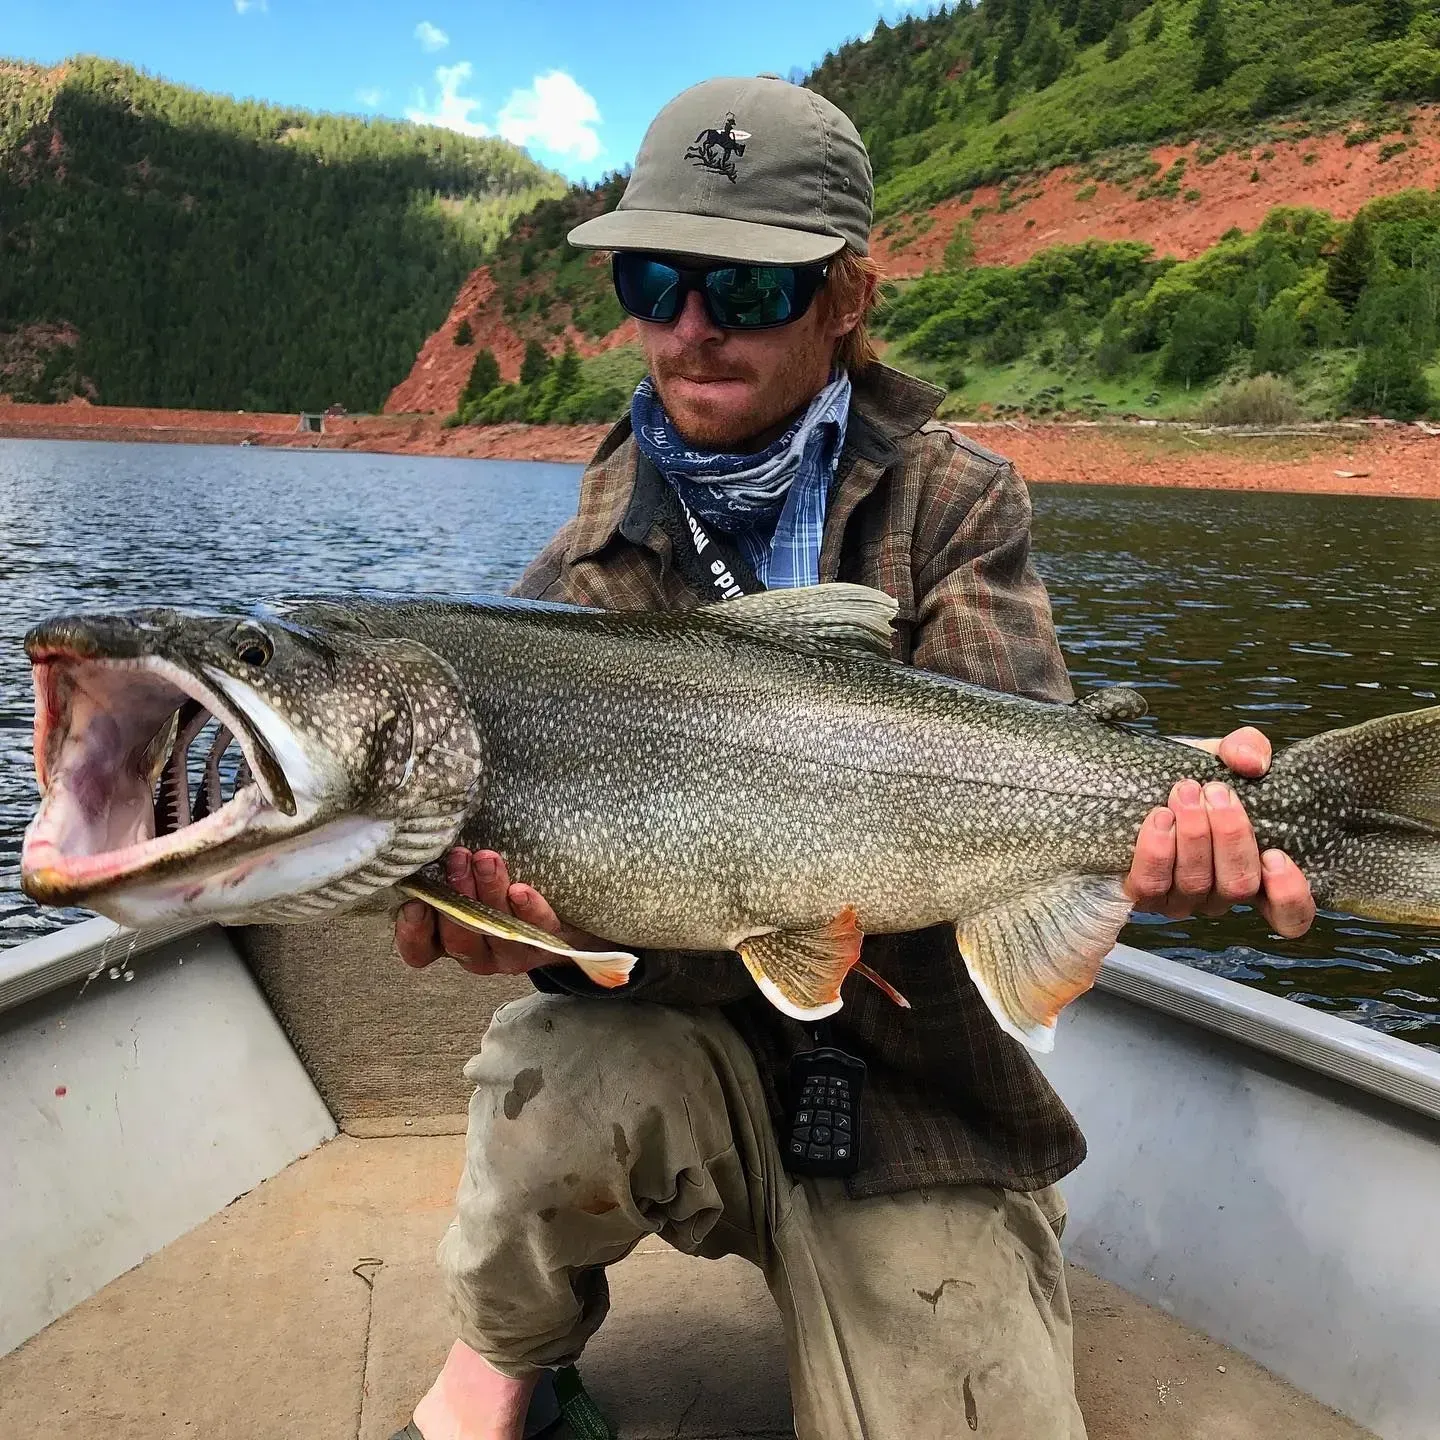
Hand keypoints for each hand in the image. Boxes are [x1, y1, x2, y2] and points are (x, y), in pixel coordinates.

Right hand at [395, 848, 601, 974]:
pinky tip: (521, 890)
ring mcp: (511, 954)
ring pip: (496, 931)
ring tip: (487, 859)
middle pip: (458, 938)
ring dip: (489, 892)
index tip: (414, 902)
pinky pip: (537, 931)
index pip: (420, 949)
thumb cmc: (502, 886)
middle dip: (456, 896)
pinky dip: (528, 910)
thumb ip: (447, 869)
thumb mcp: (469, 877)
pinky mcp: (545, 946)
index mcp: (448, 940)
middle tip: (458, 858)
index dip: (413, 932)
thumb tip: (431, 833)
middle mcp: (477, 952)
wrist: (567, 910)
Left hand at [1125, 726, 1314, 937]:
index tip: (1277, 855)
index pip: (1290, 915)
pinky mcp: (1141, 895)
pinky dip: (1157, 851)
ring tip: (1185, 792)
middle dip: (1230, 835)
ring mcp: (1180, 899)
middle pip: (1238, 886)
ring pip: (1196, 883)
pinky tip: (1159, 818)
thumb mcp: (1222, 755)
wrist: (1136, 779)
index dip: (1289, 895)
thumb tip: (1251, 762)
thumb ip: (1247, 749)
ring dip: (1193, 835)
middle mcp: (1219, 894)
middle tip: (1216, 791)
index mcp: (1254, 871)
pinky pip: (1151, 885)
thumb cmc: (1190, 776)